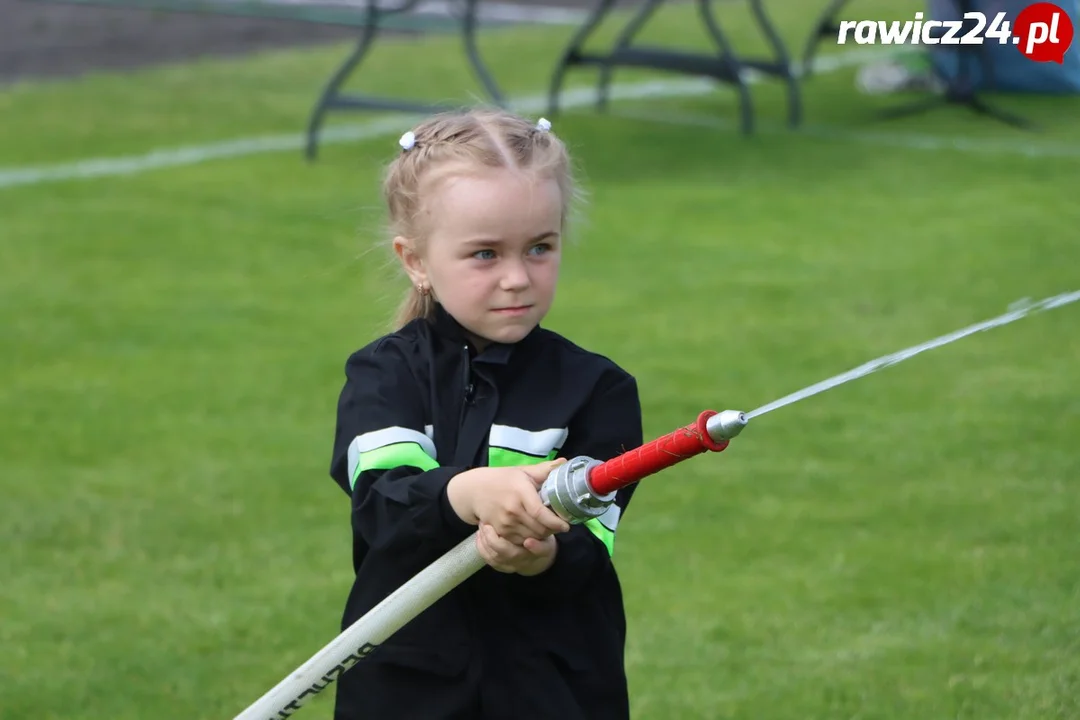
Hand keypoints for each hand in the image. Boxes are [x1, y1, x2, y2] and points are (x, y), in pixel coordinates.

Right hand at [447, 458, 569, 544]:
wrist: (474, 490)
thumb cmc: (502, 479)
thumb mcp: (523, 471)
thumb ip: (545, 469)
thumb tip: (564, 462)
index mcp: (521, 492)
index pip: (540, 513)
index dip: (556, 522)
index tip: (566, 525)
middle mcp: (513, 509)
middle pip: (539, 529)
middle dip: (553, 530)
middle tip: (559, 526)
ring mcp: (505, 523)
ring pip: (531, 538)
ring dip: (542, 536)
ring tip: (548, 528)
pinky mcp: (500, 532)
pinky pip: (520, 542)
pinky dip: (530, 539)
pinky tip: (534, 531)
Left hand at [476, 522, 557, 575]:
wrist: (534, 558)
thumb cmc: (540, 536)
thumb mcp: (548, 528)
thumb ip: (548, 517)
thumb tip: (544, 493)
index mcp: (541, 549)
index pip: (541, 550)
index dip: (536, 548)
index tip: (529, 541)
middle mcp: (526, 559)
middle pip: (512, 555)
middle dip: (497, 541)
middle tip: (488, 526)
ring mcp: (513, 564)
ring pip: (497, 557)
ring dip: (486, 541)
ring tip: (482, 526)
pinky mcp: (502, 566)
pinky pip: (489, 560)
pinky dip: (482, 548)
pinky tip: (479, 535)